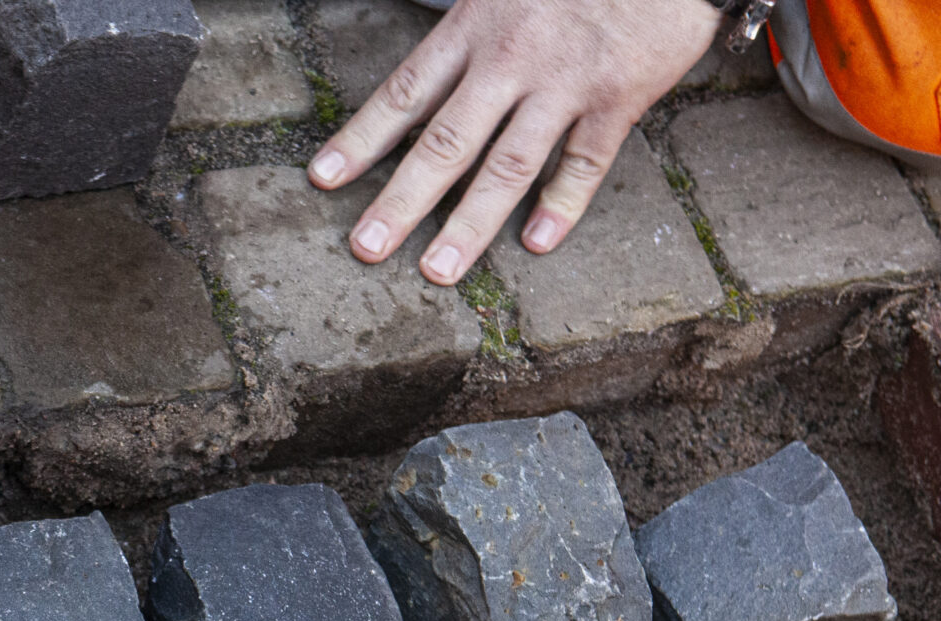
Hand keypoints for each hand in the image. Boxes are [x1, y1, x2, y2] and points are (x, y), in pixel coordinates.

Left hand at [309, 0, 718, 284]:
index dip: (361, 140)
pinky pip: (585, 162)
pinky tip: (536, 244)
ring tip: (437, 271)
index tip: (324, 180)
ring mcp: (565, 83)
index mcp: (475, 28)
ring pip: (507, 165)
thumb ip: (462, 34)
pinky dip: (562, 206)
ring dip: (469, 224)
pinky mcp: (616, 98)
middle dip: (401, 201)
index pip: (405, 94)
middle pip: (445, 142)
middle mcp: (512, 59)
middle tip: (366, 248)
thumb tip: (417, 82)